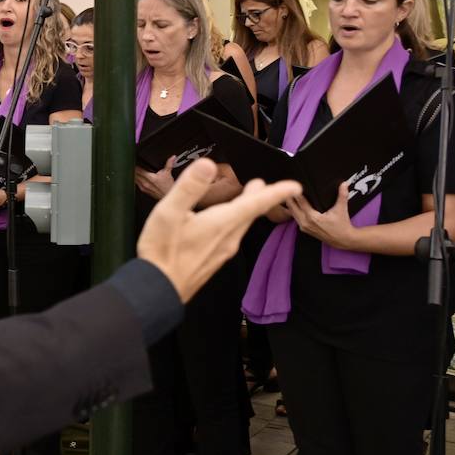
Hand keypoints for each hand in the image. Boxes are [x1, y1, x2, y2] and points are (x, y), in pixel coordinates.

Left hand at [134, 157, 177, 200]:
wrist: (168, 195)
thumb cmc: (168, 186)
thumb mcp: (168, 173)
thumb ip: (169, 164)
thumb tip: (172, 157)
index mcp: (150, 178)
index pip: (138, 170)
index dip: (135, 165)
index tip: (134, 161)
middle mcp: (145, 183)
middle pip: (134, 174)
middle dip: (133, 169)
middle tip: (133, 165)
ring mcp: (143, 187)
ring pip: (134, 179)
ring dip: (133, 175)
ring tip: (133, 170)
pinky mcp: (143, 190)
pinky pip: (136, 184)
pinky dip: (136, 180)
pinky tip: (137, 177)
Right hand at [137, 158, 300, 301]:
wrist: (159, 289)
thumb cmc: (162, 252)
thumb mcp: (168, 213)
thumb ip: (189, 187)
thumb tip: (207, 165)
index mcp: (221, 223)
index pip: (256, 203)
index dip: (277, 192)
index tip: (295, 186)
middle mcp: (227, 238)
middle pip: (250, 213)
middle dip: (259, 197)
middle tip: (263, 185)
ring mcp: (222, 251)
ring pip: (241, 226)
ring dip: (247, 210)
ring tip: (247, 200)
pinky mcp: (213, 260)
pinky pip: (231, 236)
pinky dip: (235, 223)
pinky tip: (222, 224)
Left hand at [286, 183, 355, 248]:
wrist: (343, 240)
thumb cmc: (342, 225)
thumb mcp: (341, 209)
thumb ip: (342, 195)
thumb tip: (344, 183)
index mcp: (312, 217)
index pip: (300, 202)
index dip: (296, 192)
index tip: (293, 184)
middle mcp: (305, 222)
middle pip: (292, 207)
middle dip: (290, 197)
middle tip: (288, 187)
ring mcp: (304, 227)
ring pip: (292, 213)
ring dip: (290, 204)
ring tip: (289, 193)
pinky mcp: (304, 229)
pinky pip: (295, 218)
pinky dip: (293, 211)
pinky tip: (293, 204)